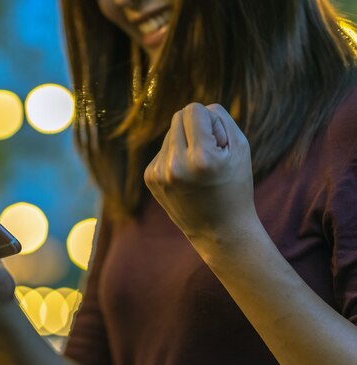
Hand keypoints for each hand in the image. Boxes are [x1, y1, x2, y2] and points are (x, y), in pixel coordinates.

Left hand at [144, 103, 256, 242]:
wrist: (219, 230)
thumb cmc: (235, 185)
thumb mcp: (239, 147)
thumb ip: (217, 117)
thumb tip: (191, 109)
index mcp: (201, 158)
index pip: (194, 110)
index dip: (210, 121)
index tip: (218, 143)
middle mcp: (175, 166)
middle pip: (178, 117)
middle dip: (195, 128)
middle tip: (210, 155)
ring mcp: (158, 173)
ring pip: (169, 133)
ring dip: (184, 143)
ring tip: (198, 169)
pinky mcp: (150, 178)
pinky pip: (162, 150)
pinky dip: (175, 157)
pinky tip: (186, 177)